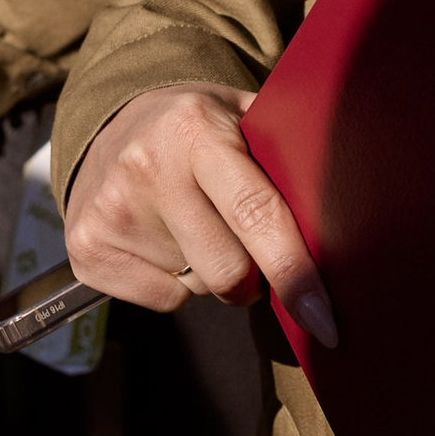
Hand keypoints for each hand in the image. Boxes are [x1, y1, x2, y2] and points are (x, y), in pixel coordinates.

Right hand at [59, 83, 334, 340]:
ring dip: (211, 271)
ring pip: (198, 288)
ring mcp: (111, 210)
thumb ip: (289, 154)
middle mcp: (148, 167)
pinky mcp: (87, 249)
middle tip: (247, 240)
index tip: (323, 319)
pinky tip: (163, 238)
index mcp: (197, 129)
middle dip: (253, 275)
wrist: (112, 121)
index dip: (295, 271)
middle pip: (228, 272)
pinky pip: (164, 300)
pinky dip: (175, 282)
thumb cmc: (201, 128)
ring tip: (196, 222)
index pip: (257, 212)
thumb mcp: (245, 116)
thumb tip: (347, 212)